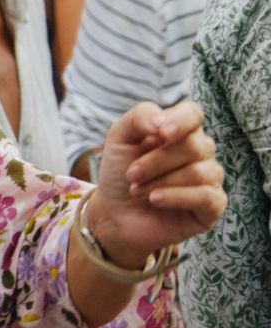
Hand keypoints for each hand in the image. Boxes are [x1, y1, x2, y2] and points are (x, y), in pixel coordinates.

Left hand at [90, 100, 224, 267]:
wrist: (114, 213)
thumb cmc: (120, 173)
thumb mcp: (120, 138)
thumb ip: (139, 117)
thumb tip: (161, 121)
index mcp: (180, 131)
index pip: (194, 114)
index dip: (180, 121)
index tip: (159, 133)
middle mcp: (200, 152)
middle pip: (194, 146)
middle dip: (155, 161)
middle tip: (131, 175)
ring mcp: (209, 178)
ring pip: (199, 172)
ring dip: (160, 181)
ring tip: (137, 191)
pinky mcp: (213, 206)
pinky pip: (207, 196)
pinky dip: (175, 197)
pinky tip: (155, 200)